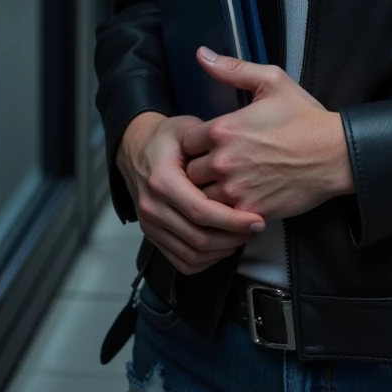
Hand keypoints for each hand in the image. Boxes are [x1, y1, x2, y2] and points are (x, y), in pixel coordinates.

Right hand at [117, 110, 265, 274]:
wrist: (134, 148)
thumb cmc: (166, 138)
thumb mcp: (187, 130)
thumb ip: (210, 148)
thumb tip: (243, 167)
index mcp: (162, 182)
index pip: (201, 212)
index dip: (232, 221)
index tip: (256, 220)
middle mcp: (153, 208)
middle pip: (198, 238)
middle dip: (232, 238)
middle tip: (254, 228)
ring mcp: (150, 226)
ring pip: (191, 255)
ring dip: (221, 251)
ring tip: (242, 236)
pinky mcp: (152, 236)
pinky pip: (181, 261)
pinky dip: (206, 260)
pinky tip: (222, 246)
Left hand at [181, 49, 354, 218]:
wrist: (335, 154)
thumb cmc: (304, 118)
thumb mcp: (272, 82)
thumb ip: (233, 70)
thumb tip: (202, 54)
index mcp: (223, 129)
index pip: (186, 142)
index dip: (196, 143)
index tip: (209, 144)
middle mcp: (223, 161)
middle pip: (189, 172)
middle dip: (200, 168)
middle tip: (218, 165)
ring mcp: (236, 189)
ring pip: (202, 197)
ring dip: (210, 192)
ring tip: (228, 183)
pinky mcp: (249, 210)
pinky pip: (222, 217)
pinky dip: (227, 210)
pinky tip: (242, 197)